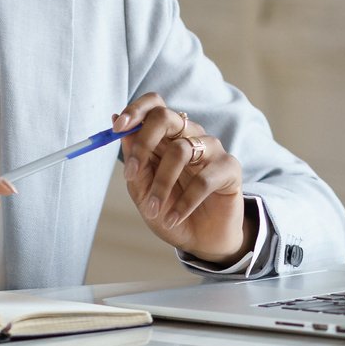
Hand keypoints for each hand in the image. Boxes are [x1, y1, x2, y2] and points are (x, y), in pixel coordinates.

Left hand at [115, 94, 250, 264]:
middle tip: (131, 172)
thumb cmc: (170, 210)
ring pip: (180, 150)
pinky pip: (203, 180)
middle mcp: (189, 135)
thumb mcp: (142, 191)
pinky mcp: (229, 168)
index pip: (154, 105)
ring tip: (153, 210)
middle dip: (143, 142)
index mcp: (167, 136)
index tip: (116, 128)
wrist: (201, 240)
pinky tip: (173, 218)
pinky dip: (184, 203)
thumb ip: (133, 160)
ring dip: (161, 184)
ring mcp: (211, 149)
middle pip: (166, 116)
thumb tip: (114, 119)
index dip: (135, 110)